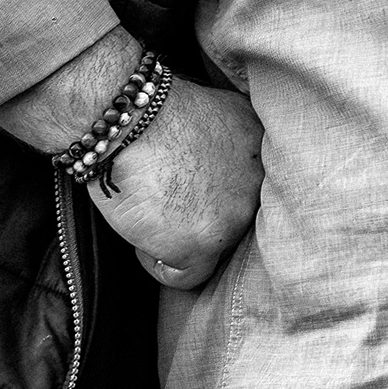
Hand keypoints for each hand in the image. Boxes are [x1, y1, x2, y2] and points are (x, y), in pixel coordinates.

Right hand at [0, 30, 265, 290]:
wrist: (126, 117)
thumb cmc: (151, 111)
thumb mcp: (214, 114)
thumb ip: (229, 146)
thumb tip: (217, 172)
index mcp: (261, 153)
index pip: (243, 194)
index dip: (208, 194)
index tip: (182, 186)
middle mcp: (259, 186)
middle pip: (228, 224)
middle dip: (195, 218)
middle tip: (161, 198)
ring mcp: (235, 217)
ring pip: (208, 252)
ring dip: (176, 239)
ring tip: (148, 211)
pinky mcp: (204, 244)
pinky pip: (184, 277)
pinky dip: (156, 263)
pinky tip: (142, 233)